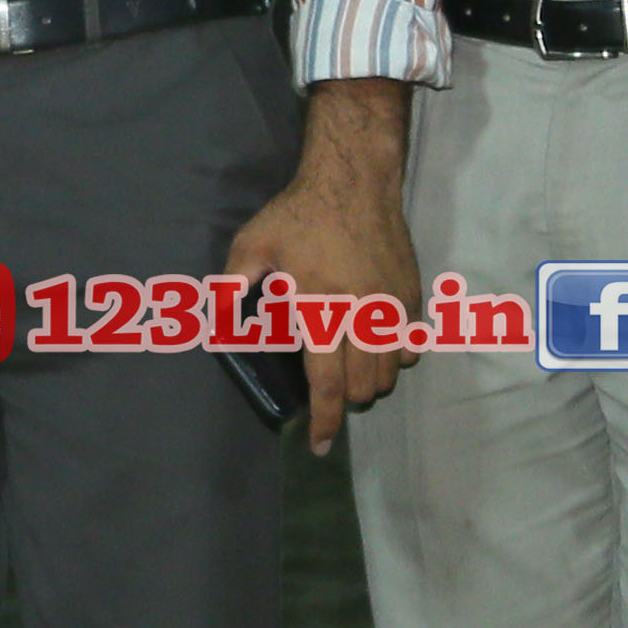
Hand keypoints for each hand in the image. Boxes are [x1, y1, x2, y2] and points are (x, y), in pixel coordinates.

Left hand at [226, 162, 421, 452]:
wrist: (353, 181)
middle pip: (362, 386)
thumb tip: (216, 324)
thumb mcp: (252, 246)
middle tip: (330, 392)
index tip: (320, 447)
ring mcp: (391, 306)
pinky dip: (396, 358)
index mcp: (321, 309)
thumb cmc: (298, 215)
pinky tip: (379, 348)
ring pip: (390, 372)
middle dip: (345, 401)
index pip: (328, 383)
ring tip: (351, 372)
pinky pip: (411, 346)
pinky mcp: (410, 295)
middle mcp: (361, 315)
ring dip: (371, 382)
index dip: (325, 421)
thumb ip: (233, 287)